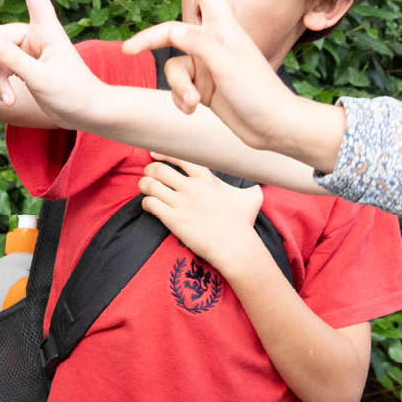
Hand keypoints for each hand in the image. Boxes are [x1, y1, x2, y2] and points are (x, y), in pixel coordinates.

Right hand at [0, 0, 158, 127]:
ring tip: (6, 99)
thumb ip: (16, 61)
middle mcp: (37, 35)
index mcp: (48, 30)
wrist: (87, 114)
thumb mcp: (42, 79)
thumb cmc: (74, 94)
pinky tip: (7, 99)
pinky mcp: (25, 66)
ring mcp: (29, 51)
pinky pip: (0, 68)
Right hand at [117, 0, 349, 169]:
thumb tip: (171, 29)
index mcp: (224, 28)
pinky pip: (180, 88)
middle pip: (172, 33)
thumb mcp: (226, 62)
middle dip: (151, 42)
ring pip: (174, 67)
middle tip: (126, 50)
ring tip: (195, 102)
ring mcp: (208, 67)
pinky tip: (193, 110)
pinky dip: (182, 99)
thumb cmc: (258, 91)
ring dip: (179, 87)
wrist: (273, 128)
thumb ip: (197, 43)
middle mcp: (214, 43)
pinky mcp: (205, 89)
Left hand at [139, 157, 269, 273]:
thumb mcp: (252, 198)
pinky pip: (150, 204)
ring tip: (145, 189)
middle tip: (149, 176)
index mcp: (207, 179)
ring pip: (150, 185)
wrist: (235, 247)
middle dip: (150, 171)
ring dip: (144, 186)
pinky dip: (145, 203)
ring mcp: (181, 203)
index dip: (163, 154)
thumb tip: (257, 187)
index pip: (180, 157)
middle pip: (159, 169)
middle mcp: (192, 187)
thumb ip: (251, 188)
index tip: (155, 155)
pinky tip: (149, 206)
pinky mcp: (173, 219)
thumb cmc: (243, 224)